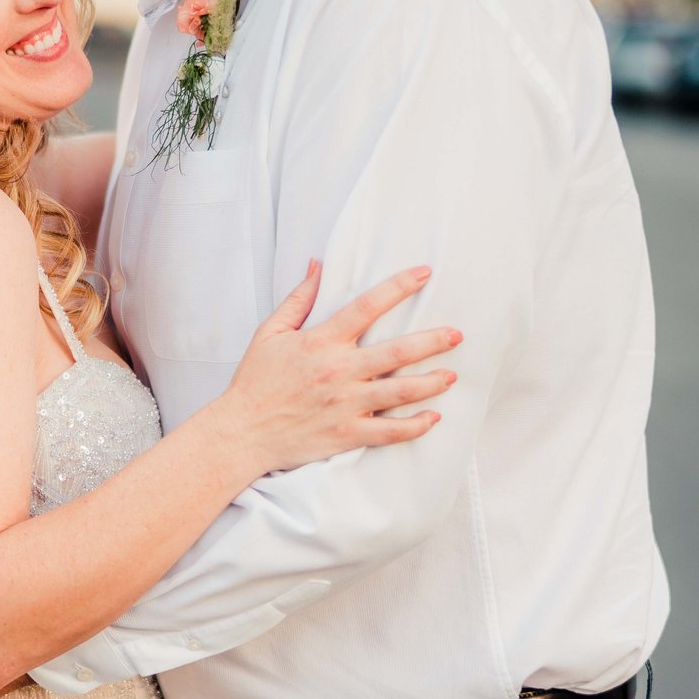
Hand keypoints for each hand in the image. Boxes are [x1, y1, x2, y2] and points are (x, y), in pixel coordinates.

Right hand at [205, 262, 458, 475]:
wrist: (242, 432)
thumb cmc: (255, 381)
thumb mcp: (271, 332)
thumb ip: (299, 298)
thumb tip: (318, 264)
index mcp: (322, 341)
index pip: (368, 306)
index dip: (399, 287)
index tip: (424, 274)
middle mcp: (339, 371)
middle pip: (397, 351)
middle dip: (432, 341)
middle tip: (457, 334)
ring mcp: (346, 404)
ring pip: (401, 392)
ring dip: (431, 382)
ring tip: (451, 375)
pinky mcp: (347, 434)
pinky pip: (390, 432)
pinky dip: (415, 426)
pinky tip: (432, 417)